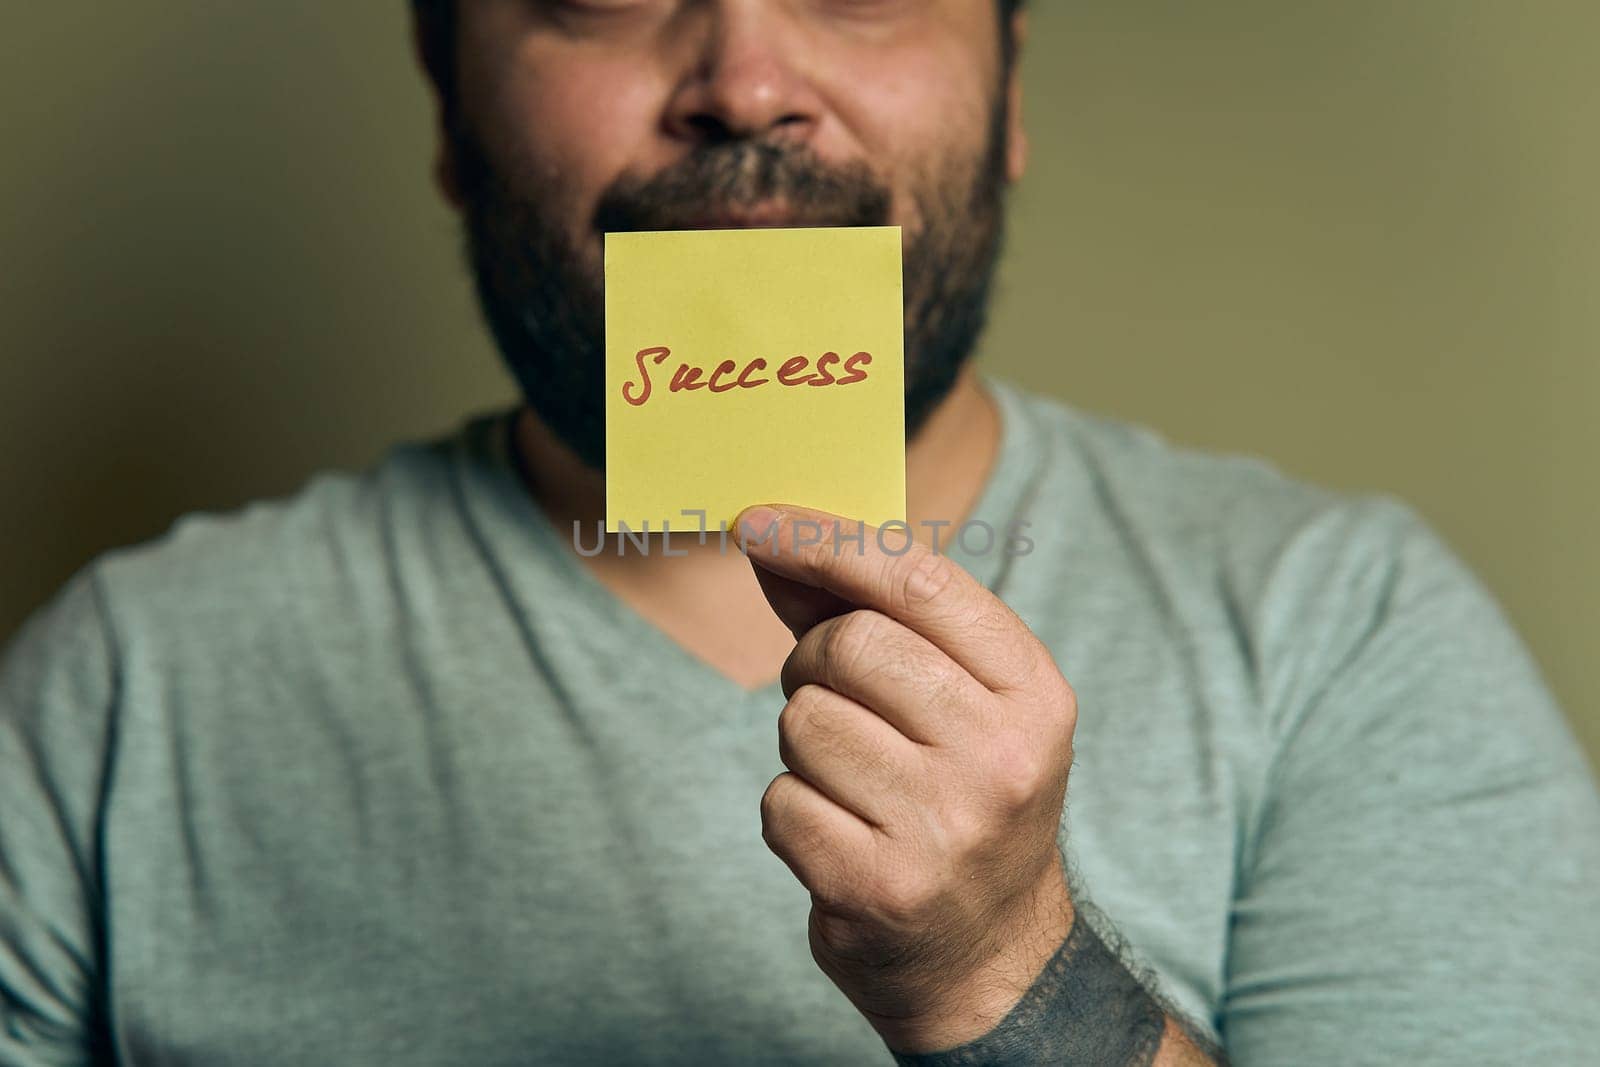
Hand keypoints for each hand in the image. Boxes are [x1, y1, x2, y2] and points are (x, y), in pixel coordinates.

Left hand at [737, 505, 1078, 1052]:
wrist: (992, 959)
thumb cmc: (959, 801)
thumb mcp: (957, 705)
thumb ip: (872, 616)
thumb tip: (771, 540)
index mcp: (1034, 694)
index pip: (919, 580)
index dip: (825, 541)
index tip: (756, 523)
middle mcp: (1002, 757)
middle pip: (849, 643)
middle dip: (815, 663)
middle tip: (835, 701)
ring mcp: (944, 827)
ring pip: (804, 721)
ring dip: (805, 746)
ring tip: (853, 783)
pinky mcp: (878, 886)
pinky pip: (779, 799)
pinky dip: (792, 812)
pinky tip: (841, 837)